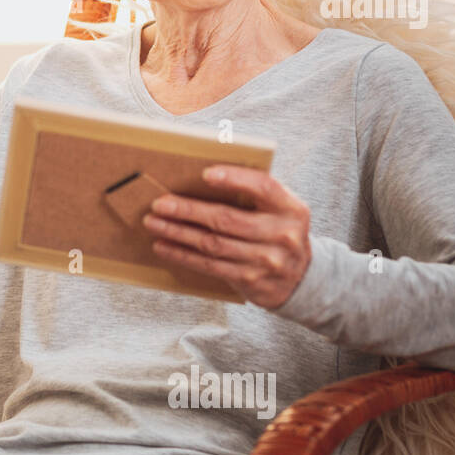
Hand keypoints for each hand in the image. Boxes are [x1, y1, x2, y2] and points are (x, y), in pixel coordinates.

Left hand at [140, 165, 311, 308]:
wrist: (301, 279)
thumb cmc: (279, 232)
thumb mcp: (281, 210)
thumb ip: (256, 195)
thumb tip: (204, 177)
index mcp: (291, 208)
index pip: (263, 187)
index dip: (235, 179)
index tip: (206, 174)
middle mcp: (282, 235)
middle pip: (227, 219)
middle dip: (188, 210)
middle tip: (159, 204)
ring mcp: (267, 261)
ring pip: (213, 244)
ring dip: (178, 232)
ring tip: (153, 222)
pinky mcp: (250, 281)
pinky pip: (210, 266)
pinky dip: (183, 255)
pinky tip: (163, 246)